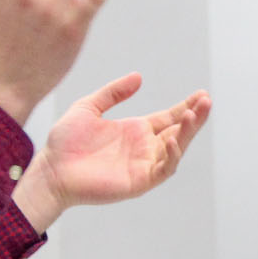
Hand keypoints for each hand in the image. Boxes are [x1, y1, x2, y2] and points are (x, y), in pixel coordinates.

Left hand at [12, 75, 210, 232]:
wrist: (51, 169)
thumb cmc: (65, 142)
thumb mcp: (88, 107)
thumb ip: (113, 93)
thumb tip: (139, 77)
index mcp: (135, 130)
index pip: (169, 117)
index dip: (186, 106)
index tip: (201, 93)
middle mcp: (144, 148)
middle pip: (178, 131)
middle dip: (195, 117)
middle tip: (206, 100)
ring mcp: (143, 166)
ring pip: (176, 149)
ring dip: (187, 133)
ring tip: (193, 114)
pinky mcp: (139, 182)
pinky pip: (163, 169)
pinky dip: (172, 156)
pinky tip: (174, 139)